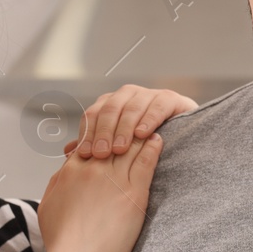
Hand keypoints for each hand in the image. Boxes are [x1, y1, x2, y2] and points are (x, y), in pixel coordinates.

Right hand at [37, 129, 160, 251]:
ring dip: (140, 134)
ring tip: (151, 125)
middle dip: (123, 129)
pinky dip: (152, 148)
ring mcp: (112, 180)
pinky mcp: (132, 194)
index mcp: (71, 171)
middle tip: (136, 120)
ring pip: (130, 147)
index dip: (102, 134)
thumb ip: (57, 182)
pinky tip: (158, 140)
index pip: (90, 142)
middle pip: (111, 139)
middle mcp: (92, 169)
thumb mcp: (48, 206)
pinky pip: (145, 162)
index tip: (113, 130)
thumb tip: (65, 168)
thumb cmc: (62, 242)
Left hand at [65, 85, 196, 158]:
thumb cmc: (144, 148)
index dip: (87, 135)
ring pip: (131, 108)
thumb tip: (68, 151)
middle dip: (104, 133)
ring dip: (124, 128)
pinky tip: (143, 134)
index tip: (84, 156)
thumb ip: (95, 146)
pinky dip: (149, 119)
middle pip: (109, 110)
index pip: (93, 116)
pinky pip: (157, 106)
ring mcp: (148, 95)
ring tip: (120, 149)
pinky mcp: (170, 99)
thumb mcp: (118, 150)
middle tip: (101, 154)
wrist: (184, 141)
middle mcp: (127, 96)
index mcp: (110, 105)